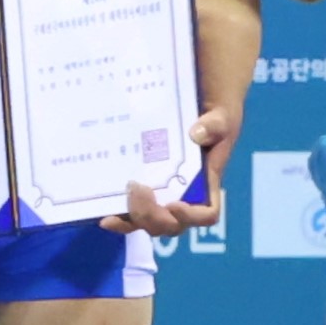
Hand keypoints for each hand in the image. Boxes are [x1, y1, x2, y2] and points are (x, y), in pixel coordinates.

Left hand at [106, 97, 238, 239]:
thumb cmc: (214, 112)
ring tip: (114, 211)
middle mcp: (183, 193)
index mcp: (205, 181)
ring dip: (132, 220)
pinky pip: (131, 210)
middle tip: (137, 189)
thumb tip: (196, 134)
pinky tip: (103, 212)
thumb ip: (216, 124)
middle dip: (153, 218)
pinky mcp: (142, 186)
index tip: (174, 204)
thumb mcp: (222, 114)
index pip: (206, 213)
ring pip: (148, 221)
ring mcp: (161, 192)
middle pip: (171, 224)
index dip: (191, 217)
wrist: (198, 100)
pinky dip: (119, 216)